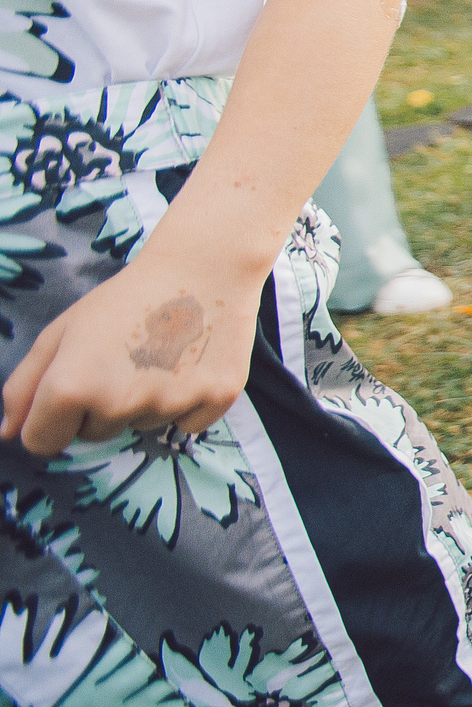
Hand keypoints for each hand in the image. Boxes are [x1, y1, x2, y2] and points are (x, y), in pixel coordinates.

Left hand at [1, 253, 263, 454]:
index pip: (41, 441)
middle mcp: (118, 403)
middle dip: (103, 406)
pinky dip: (189, 402)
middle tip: (125, 359)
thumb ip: (24, 385)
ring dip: (146, 402)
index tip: (74, 391)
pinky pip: (188, 424)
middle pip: (95, 434)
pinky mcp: (216, 400)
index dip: (52, 418)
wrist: (204, 265)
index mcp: (70, 386)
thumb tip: (6, 433)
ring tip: (162, 354)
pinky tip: (193, 363)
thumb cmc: (126, 297)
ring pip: (142, 427)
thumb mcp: (62, 331)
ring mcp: (169, 404)